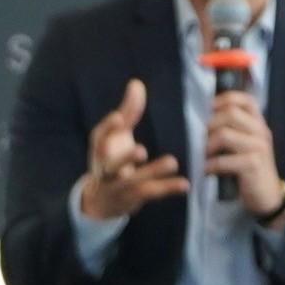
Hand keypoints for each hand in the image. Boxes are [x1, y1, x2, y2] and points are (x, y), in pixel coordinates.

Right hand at [76, 80, 186, 226]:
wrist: (101, 201)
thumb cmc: (112, 159)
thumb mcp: (117, 136)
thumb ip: (128, 111)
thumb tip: (136, 83)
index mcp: (101, 149)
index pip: (99, 138)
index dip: (108, 128)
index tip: (118, 117)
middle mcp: (106, 170)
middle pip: (111, 165)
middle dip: (125, 158)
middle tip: (141, 150)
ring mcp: (119, 187)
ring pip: (135, 182)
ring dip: (153, 173)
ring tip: (172, 162)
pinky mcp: (134, 199)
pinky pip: (151, 194)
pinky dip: (167, 188)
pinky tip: (185, 184)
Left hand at [198, 82, 284, 223]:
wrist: (268, 195)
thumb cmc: (252, 168)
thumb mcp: (248, 145)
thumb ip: (236, 131)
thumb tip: (208, 120)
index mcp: (260, 124)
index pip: (246, 100)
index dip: (225, 98)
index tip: (210, 107)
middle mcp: (261, 132)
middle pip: (231, 113)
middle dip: (211, 124)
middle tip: (203, 139)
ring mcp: (258, 148)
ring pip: (224, 135)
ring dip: (208, 145)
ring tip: (204, 156)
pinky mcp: (252, 165)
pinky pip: (223, 160)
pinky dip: (211, 165)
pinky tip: (207, 171)